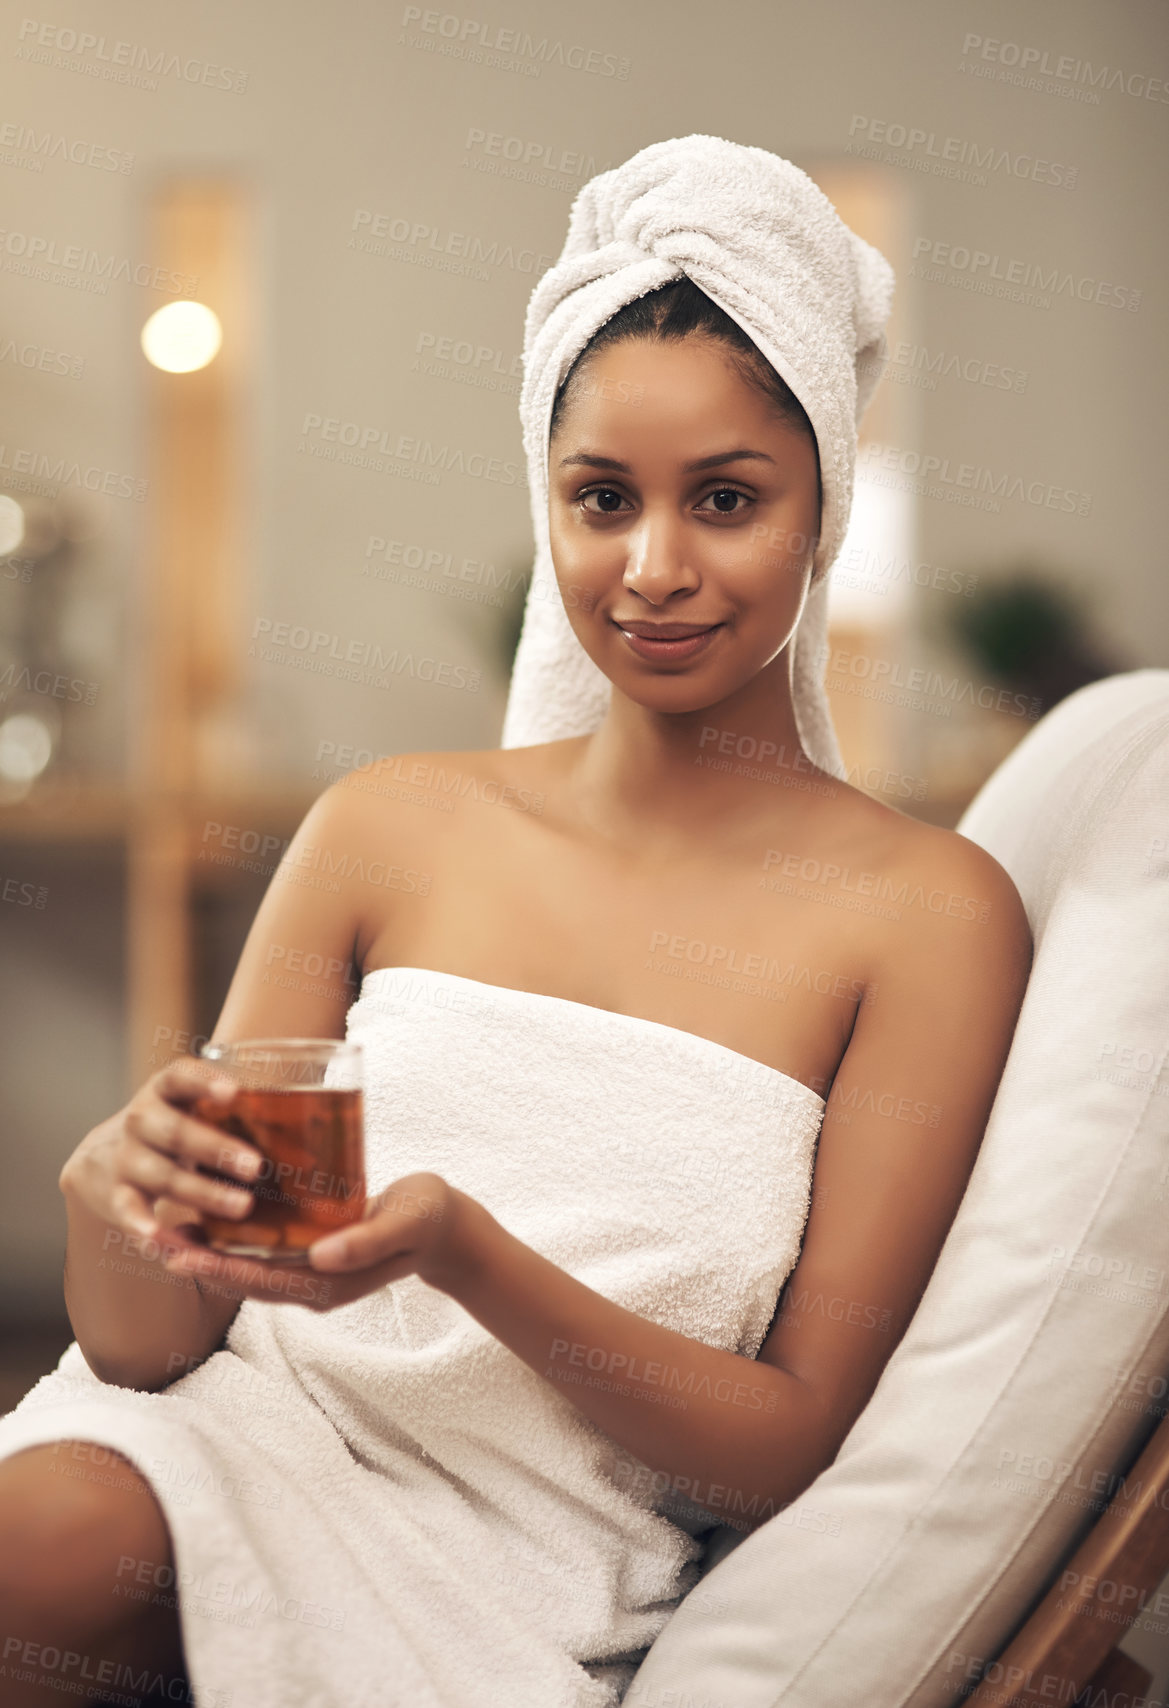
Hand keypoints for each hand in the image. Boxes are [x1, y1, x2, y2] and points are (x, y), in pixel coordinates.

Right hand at [60, 1059, 262, 1258]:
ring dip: (203, 1193)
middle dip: (217, 1149)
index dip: (205, 1082)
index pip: (181, 1076)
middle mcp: (142, 1120)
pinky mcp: (117, 1195)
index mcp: (166, 1091)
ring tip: (242, 1206)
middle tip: (256, 1166)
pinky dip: (143, 1226)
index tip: (235, 1091)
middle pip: (177, 1132)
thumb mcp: (192, 1108)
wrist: (102, 1156)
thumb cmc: (174, 1128)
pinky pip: (131, 1211)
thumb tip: (312, 1122)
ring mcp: (127, 1158)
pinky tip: (162, 1239)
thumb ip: (233, 1111)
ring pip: (164, 1176)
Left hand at [161, 1172, 485, 1312]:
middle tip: (154, 1234)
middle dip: (198, 1259)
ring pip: (247, 1267)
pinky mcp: (312, 1256)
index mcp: (330, 1283)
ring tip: (166, 1226)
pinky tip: (209, 1213)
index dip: (218, 1266)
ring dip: (207, 1250)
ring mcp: (311, 1273)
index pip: (261, 1280)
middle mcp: (313, 1284)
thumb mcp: (403, 1223)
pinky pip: (262, 1252)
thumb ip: (367, 1241)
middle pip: (243, 1278)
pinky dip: (231, 1239)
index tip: (180, 1250)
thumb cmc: (427, 1219)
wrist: (445, 1228)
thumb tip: (322, 1255)